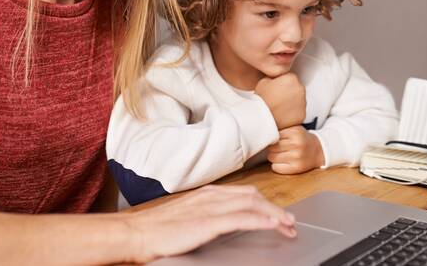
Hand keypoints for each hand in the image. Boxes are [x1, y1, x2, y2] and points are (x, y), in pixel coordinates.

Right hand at [122, 185, 296, 262]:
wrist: (136, 233)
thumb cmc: (156, 228)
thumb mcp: (187, 216)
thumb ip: (205, 215)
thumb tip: (221, 222)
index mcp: (207, 194)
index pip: (244, 194)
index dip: (265, 203)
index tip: (278, 215)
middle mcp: (211, 196)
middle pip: (253, 197)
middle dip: (275, 209)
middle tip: (289, 223)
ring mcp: (210, 208)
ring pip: (251, 205)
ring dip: (273, 215)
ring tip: (288, 225)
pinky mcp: (207, 222)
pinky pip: (240, 219)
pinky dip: (259, 220)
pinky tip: (271, 225)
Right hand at [255, 73, 305, 129]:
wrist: (262, 117)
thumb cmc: (262, 100)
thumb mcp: (264, 81)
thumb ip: (274, 78)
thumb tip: (277, 80)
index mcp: (291, 78)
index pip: (290, 78)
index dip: (283, 83)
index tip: (277, 88)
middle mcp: (300, 89)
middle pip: (296, 88)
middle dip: (289, 92)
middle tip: (278, 98)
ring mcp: (303, 102)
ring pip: (298, 100)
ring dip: (292, 102)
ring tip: (279, 106)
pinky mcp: (303, 114)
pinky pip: (299, 112)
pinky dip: (293, 113)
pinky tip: (283, 113)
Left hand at [267, 126, 325, 174]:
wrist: (318, 150)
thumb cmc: (301, 139)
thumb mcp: (294, 128)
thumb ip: (280, 129)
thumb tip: (260, 132)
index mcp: (295, 132)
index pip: (273, 135)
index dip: (272, 138)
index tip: (276, 139)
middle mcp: (297, 144)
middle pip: (271, 147)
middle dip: (272, 148)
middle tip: (278, 147)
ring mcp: (297, 157)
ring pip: (271, 157)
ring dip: (273, 156)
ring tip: (281, 154)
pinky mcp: (296, 168)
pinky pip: (276, 168)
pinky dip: (276, 165)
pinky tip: (283, 162)